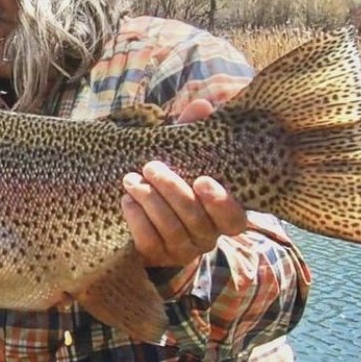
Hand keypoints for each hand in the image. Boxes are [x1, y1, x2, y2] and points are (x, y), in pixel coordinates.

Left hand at [120, 98, 248, 268]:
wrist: (147, 218)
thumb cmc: (175, 180)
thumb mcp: (185, 157)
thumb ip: (194, 133)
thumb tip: (202, 105)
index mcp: (223, 214)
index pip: (234, 218)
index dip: (221, 203)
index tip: (201, 180)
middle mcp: (208, 236)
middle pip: (195, 220)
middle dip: (172, 191)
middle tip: (150, 167)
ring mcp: (183, 249)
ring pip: (171, 230)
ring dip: (149, 201)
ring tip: (130, 180)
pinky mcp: (158, 256)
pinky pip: (149, 242)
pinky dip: (136, 219)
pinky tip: (127, 200)